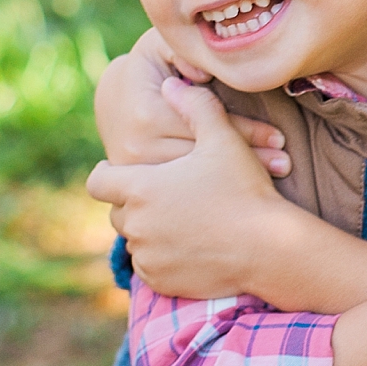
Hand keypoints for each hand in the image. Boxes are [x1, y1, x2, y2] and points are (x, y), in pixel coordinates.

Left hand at [88, 78, 298, 297]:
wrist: (268, 248)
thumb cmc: (244, 190)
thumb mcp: (224, 140)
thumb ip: (196, 107)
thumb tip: (172, 84)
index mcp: (141, 188)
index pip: (98, 181)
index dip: (108, 174)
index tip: (123, 172)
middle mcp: (135, 225)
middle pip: (117, 211)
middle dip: (134, 202)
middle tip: (164, 194)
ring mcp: (146, 256)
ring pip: (134, 240)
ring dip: (149, 230)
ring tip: (180, 219)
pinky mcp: (160, 281)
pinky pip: (150, 266)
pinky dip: (162, 257)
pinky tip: (190, 244)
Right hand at [95, 31, 285, 175]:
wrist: (115, 98)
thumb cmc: (149, 66)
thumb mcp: (160, 47)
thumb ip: (181, 51)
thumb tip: (201, 73)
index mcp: (145, 113)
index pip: (205, 125)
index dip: (245, 130)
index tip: (280, 136)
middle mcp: (135, 148)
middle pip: (203, 158)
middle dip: (248, 159)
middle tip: (286, 162)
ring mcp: (135, 173)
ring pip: (195, 180)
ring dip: (237, 180)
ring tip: (276, 174)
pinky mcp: (137, 190)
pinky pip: (182, 193)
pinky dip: (215, 190)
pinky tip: (246, 190)